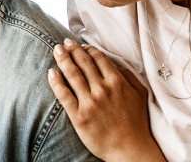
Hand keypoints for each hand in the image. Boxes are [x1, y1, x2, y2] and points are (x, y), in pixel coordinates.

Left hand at [48, 39, 166, 161]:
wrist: (129, 148)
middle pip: (83, 63)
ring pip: (72, 74)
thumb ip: (129, 76)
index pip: (98, 58)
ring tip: (56, 50)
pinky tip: (51, 73)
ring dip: (62, 59)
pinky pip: (63, 95)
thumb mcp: (140, 94)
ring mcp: (89, 102)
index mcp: (117, 82)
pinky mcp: (78, 116)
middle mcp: (102, 89)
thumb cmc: (136, 123)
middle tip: (64, 42)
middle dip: (72, 50)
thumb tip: (115, 64)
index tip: (81, 45)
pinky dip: (56, 82)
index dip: (87, 49)